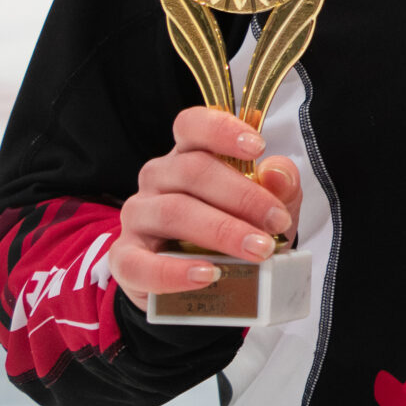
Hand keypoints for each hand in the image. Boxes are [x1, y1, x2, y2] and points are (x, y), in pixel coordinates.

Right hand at [110, 107, 301, 298]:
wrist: (207, 280)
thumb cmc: (238, 230)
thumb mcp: (269, 207)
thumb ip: (280, 187)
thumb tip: (278, 173)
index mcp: (188, 156)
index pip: (192, 125)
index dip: (222, 130)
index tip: (258, 146)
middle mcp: (158, 179)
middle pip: (193, 171)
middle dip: (243, 196)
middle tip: (278, 222)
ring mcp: (138, 217)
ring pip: (173, 212)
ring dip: (222, 231)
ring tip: (259, 250)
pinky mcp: (125, 258)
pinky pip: (141, 264)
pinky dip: (176, 272)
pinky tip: (208, 275)